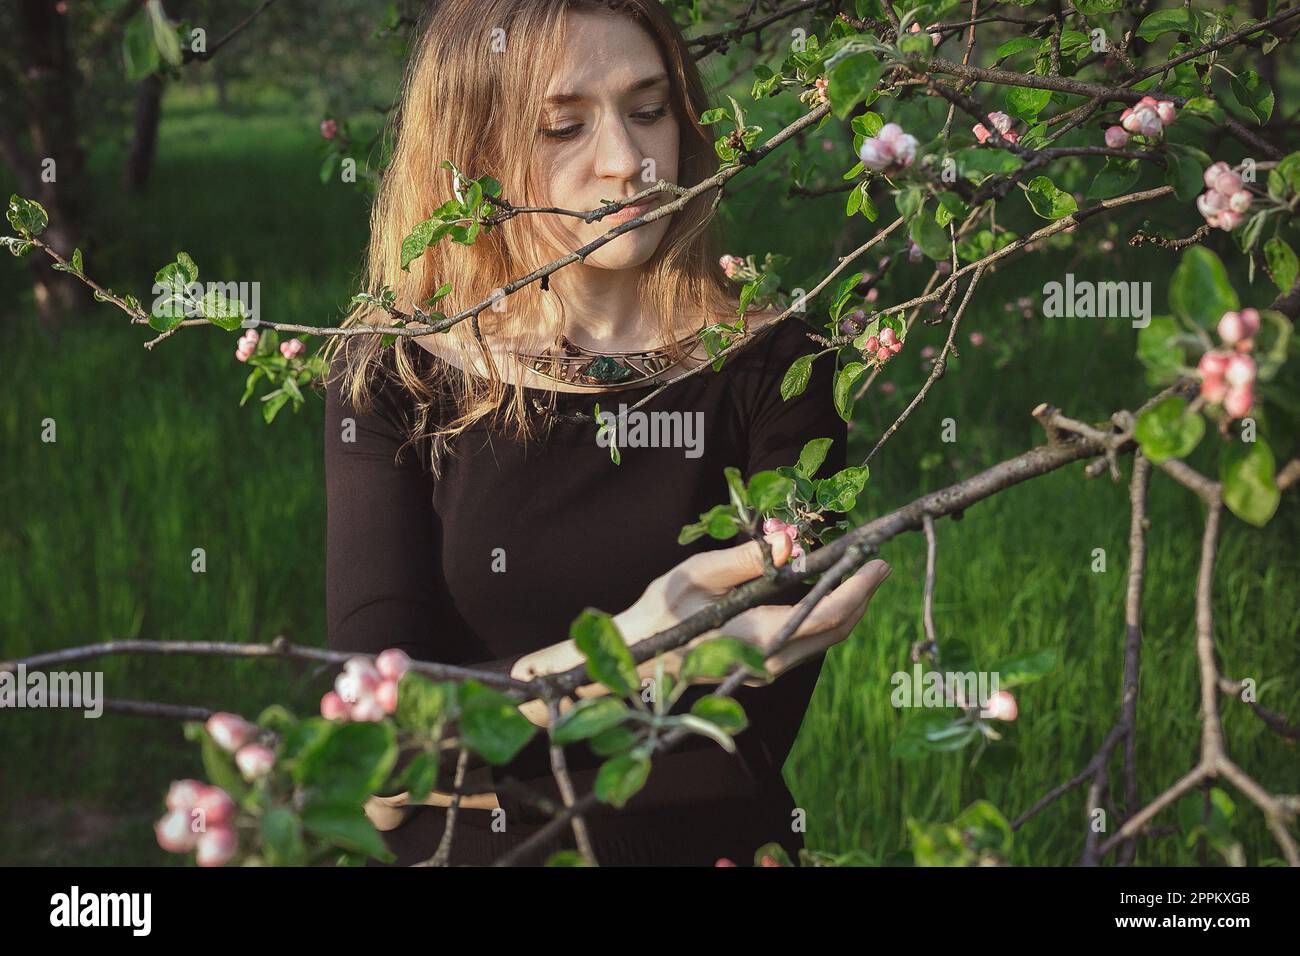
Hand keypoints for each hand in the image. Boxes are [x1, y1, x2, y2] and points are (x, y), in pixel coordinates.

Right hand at [612, 537, 890, 684]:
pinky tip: (828, 590)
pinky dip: (825, 615)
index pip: (826, 615)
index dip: (858, 588)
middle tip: (879, 563)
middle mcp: (769, 662)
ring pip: (822, 638)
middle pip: (833, 630)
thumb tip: (789, 542)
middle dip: (861, 596)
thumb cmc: (661, 609)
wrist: (638, 652)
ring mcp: (766, 669)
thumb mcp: (698, 575)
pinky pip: (806, 641)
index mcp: (757, 638)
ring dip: (846, 606)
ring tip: (861, 572)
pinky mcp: (761, 667)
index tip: (876, 562)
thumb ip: (746, 560)